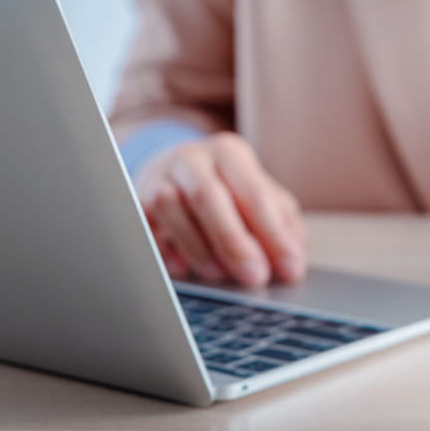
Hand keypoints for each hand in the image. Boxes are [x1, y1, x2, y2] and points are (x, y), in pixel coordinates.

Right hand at [136, 132, 305, 285]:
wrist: (176, 172)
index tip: (290, 268)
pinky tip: (184, 269)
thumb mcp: (261, 196)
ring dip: (198, 249)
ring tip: (221, 275)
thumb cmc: (228, 189)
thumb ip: (282, 224)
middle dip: (234, 241)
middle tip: (255, 277)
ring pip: (172, 210)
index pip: (254, 193)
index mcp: (229, 153)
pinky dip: (164, 251)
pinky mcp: (136, 203)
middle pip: (208, 197)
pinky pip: (146, 227)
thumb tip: (293, 261)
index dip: (273, 234)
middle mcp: (191, 160)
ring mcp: (158, 179)